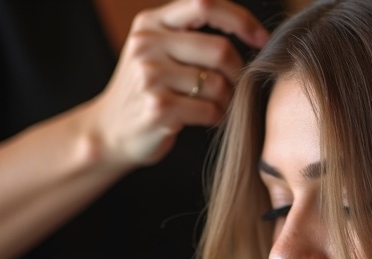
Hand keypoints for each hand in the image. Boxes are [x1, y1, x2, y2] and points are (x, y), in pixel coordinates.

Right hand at [85, 0, 268, 169]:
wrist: (110, 132)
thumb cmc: (148, 90)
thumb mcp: (158, 50)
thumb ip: (191, 34)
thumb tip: (251, 34)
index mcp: (151, 22)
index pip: (205, 3)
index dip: (242, 20)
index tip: (262, 40)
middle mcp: (147, 44)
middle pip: (220, 49)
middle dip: (238, 72)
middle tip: (235, 88)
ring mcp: (150, 76)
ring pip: (219, 84)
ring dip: (227, 100)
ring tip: (215, 105)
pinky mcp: (158, 108)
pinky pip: (210, 110)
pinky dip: (216, 117)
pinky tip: (204, 118)